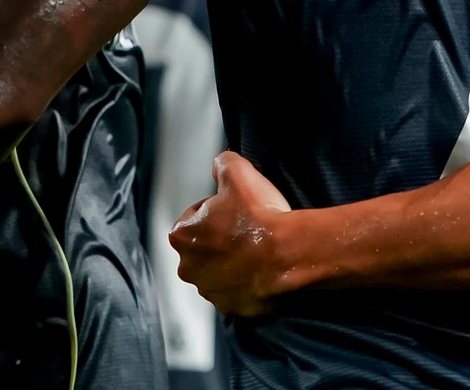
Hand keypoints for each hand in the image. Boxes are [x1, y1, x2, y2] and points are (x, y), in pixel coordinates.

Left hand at [169, 151, 294, 315]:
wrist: (287, 254)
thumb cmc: (259, 215)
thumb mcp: (238, 172)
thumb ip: (222, 163)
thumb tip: (220, 163)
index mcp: (182, 236)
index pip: (194, 217)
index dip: (217, 209)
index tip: (237, 208)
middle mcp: (188, 268)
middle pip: (204, 248)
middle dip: (221, 240)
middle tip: (248, 229)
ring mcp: (211, 291)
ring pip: (220, 271)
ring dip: (233, 262)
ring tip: (258, 250)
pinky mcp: (233, 307)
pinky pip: (238, 292)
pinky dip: (248, 282)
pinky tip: (264, 269)